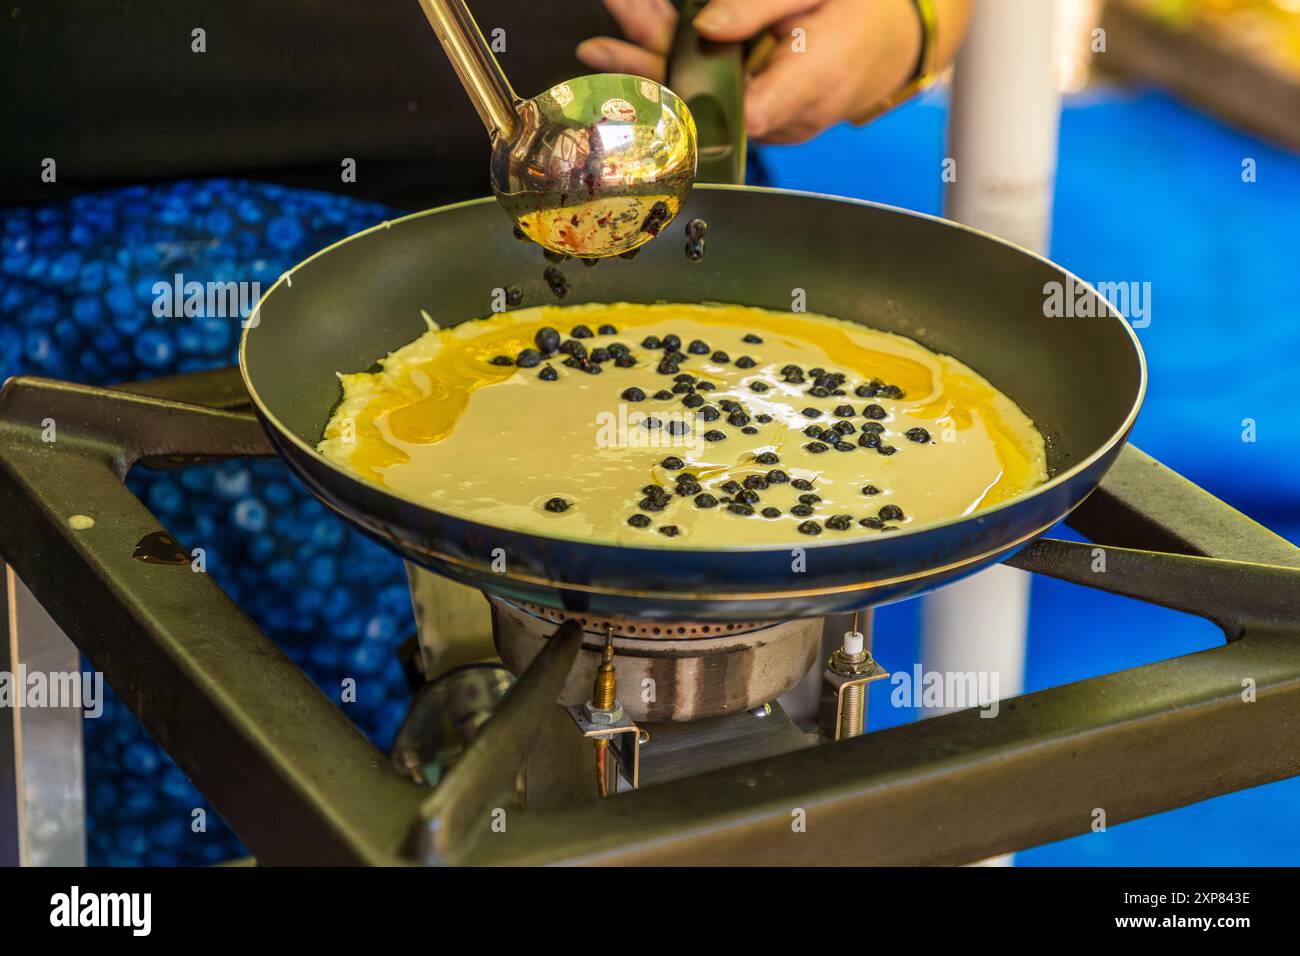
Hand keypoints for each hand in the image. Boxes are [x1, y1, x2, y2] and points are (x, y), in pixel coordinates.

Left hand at [576, 0, 925, 143]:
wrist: (899, 36)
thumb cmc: (862, 8)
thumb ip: (756, 6)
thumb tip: (703, 26)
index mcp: (813, 81)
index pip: (744, 112)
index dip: (692, 106)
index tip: (648, 91)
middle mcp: (792, 116)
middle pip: (707, 105)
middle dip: (649, 70)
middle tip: (599, 46)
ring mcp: (779, 124)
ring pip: (706, 102)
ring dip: (653, 69)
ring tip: (600, 47)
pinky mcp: (769, 118)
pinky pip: (719, 100)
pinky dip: (680, 72)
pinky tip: (642, 46)